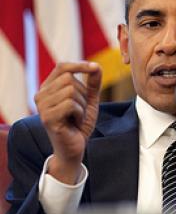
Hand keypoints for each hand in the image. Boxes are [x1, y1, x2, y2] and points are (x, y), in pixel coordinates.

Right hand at [34, 62, 101, 183]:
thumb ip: (92, 84)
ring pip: (71, 91)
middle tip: (80, 110)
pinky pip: (71, 105)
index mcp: (48, 88)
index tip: (95, 68)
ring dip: (82, 106)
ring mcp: (42, 106)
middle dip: (83, 94)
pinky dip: (80, 114)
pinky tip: (75, 123)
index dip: (79, 65)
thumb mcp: (89, 100)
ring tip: (77, 118)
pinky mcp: (47, 118)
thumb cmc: (79, 124)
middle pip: (69, 79)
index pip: (62, 67)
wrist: (74, 148)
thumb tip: (97, 66)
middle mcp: (41, 95)